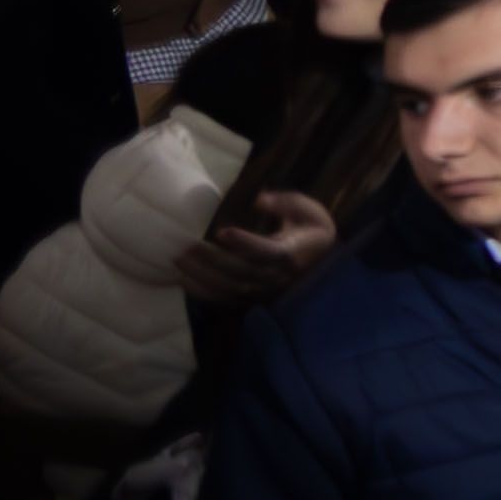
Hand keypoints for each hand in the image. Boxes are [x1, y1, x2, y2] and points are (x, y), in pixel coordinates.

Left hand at [178, 188, 339, 303]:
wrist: (322, 265)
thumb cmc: (312, 232)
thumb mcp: (309, 211)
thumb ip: (286, 202)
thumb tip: (259, 200)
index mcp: (293, 254)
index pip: (269, 252)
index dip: (246, 244)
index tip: (223, 231)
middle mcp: (277, 277)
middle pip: (241, 271)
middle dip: (211, 259)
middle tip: (185, 245)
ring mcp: (263, 291)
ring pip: (228, 287)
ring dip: (201, 275)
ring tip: (178, 259)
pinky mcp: (251, 299)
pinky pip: (223, 299)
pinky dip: (201, 291)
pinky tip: (182, 278)